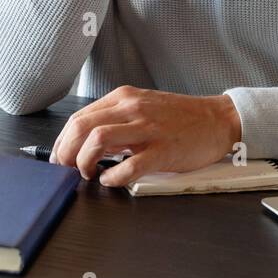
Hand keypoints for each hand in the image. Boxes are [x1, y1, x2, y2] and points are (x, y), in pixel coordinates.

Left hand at [50, 87, 242, 185]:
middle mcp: (132, 108)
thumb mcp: (143, 109)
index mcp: (124, 97)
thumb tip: (86, 144)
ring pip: (98, 140)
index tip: (58, 158)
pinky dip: (113, 176)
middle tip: (65, 170)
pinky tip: (110, 180)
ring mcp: (148, 128)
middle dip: (65, 152)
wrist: (218, 120)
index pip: (79, 118)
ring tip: (86, 174)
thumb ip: (115, 122)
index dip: (61, 141)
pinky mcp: (163, 150)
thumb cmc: (180, 118)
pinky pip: (129, 165)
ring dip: (83, 162)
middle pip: (81, 127)